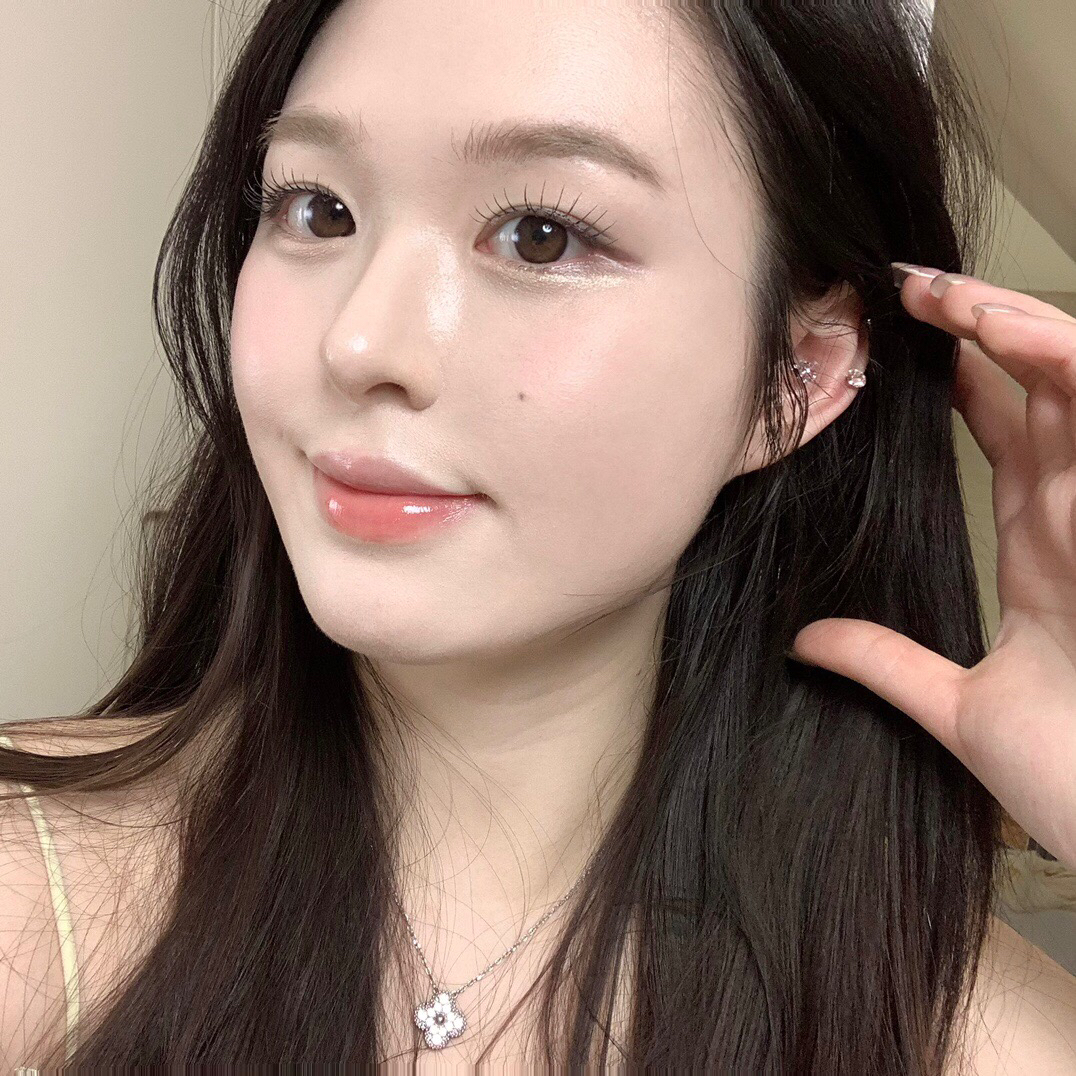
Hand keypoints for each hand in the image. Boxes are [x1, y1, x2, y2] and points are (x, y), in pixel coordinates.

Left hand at [787, 263, 1075, 868]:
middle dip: (978, 329)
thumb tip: (806, 638)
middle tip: (902, 287)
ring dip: (1016, 330)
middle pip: (1038, 390)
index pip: (1007, 435)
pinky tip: (1013, 331)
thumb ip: (884, 662)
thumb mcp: (956, 711)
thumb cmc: (1073, 783)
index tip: (895, 339)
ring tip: (941, 293)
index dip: (963, 378)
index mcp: (1045, 552)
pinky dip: (1065, 367)